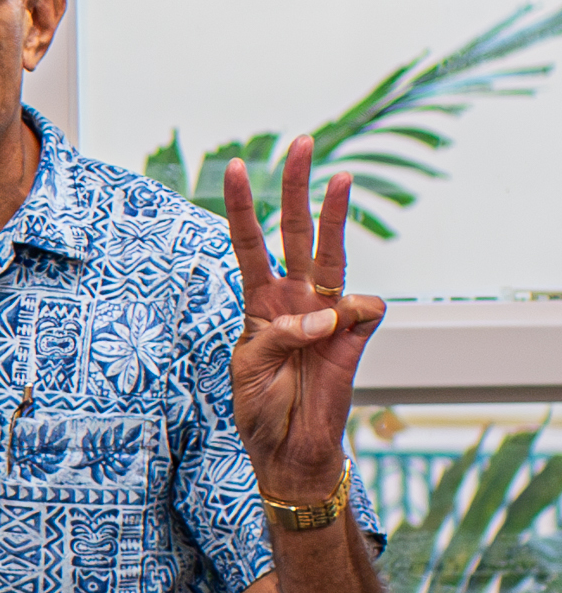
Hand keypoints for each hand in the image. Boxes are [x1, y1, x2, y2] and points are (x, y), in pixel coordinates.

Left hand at [222, 137, 384, 501]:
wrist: (288, 450)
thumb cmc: (260, 407)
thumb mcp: (249, 367)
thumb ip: (278, 335)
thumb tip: (328, 313)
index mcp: (260, 302)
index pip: (250, 243)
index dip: (243, 206)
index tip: (232, 165)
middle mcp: (294, 298)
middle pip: (295, 232)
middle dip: (296, 188)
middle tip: (301, 142)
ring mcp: (327, 314)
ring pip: (333, 253)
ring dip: (336, 215)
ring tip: (339, 176)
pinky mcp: (355, 336)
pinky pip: (360, 310)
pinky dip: (348, 318)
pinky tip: (336, 338)